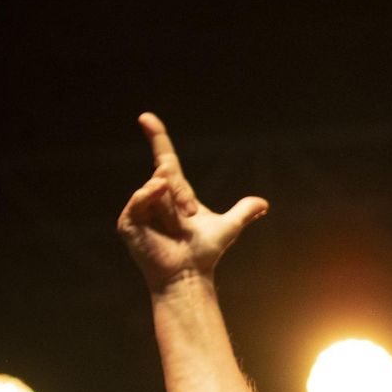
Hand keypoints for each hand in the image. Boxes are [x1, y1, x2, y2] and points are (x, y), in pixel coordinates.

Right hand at [115, 113, 268, 291]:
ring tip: (179, 225)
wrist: (189, 275)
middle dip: (181, 195)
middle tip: (188, 219)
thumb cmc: (204, 253)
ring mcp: (139, 209)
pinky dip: (148, 197)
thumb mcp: (228, 228)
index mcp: (175, 193)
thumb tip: (263, 204)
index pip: (164, 158)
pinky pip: (138, 200)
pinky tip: (157, 195)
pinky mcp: (128, 222)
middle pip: (167, 176)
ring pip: (155, 188)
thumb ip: (244, 212)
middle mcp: (155, 196)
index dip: (157, 137)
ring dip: (171, 206)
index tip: (146, 117)